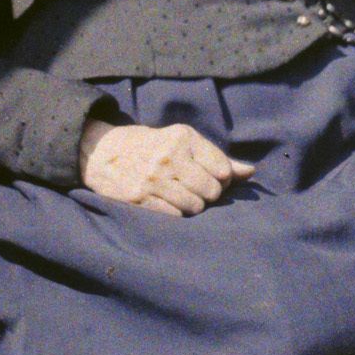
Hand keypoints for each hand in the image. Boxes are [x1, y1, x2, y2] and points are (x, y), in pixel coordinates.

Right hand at [77, 118, 255, 216]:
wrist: (102, 152)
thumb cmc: (152, 147)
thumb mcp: (184, 142)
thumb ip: (218, 158)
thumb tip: (252, 172)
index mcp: (184, 138)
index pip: (224, 170)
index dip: (222, 179)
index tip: (210, 177)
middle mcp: (169, 156)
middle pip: (212, 191)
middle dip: (208, 194)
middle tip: (195, 188)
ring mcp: (152, 178)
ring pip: (195, 206)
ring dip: (192, 205)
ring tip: (179, 195)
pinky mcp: (138, 198)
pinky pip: (174, 216)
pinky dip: (175, 212)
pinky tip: (166, 201)